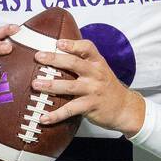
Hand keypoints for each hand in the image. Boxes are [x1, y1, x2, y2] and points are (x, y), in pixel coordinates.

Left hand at [31, 39, 145, 134]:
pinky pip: (70, 110)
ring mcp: (93, 90)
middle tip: (38, 57)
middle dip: (55, 59)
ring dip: (51, 85)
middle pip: (74, 63)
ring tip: (35, 84)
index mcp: (97, 62)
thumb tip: (56, 53)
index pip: (87, 48)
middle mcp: (96, 74)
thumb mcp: (99, 70)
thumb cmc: (106, 87)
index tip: (58, 42)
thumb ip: (83, 62)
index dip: (72, 44)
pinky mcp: (90, 106)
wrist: (125, 108)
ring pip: (69, 86)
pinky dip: (56, 115)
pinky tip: (43, 118)